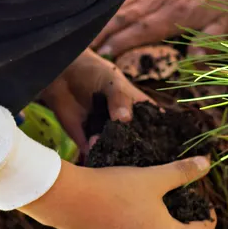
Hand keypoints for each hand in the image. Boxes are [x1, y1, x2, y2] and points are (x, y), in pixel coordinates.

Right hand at [20, 157, 215, 228]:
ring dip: (159, 226)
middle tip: (179, 198)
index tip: (206, 205)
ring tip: (155, 203)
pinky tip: (130, 209)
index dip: (209, 220)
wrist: (67, 200)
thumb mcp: (153, 177)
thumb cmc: (114, 188)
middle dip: (182, 221)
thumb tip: (206, 164)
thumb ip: (182, 172)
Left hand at [39, 49, 153, 154]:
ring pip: (116, 150)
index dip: (162, 136)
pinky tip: (99, 154)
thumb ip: (119, 99)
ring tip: (118, 154)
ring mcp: (107, 134)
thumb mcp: (111, 81)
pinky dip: (96, 156)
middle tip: (140, 156)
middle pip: (137, 142)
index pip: (155, 126)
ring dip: (117, 155)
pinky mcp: (88, 140)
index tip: (166, 147)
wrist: (61, 75)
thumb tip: (124, 120)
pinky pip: (94, 152)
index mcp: (138, 110)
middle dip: (138, 150)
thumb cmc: (94, 72)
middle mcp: (125, 125)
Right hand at [92, 0, 227, 57]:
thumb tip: (196, 60)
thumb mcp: (223, 23)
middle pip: (124, 19)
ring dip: (97, 22)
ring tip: (76, 36)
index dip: (123, 40)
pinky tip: (85, 16)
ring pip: (117, 7)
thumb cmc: (215, 0)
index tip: (105, 52)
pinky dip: (102, 7)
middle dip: (101, 34)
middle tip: (80, 49)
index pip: (144, 28)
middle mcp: (156, 1)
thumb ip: (211, 41)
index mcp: (174, 13)